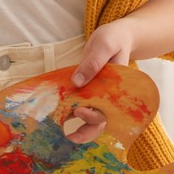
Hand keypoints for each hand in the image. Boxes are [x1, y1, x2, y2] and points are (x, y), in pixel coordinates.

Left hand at [64, 19, 138, 143]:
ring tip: (63, 134)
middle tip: (70, 137)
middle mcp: (107, 95)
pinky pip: (78, 102)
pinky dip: (69, 110)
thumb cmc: (114, 39)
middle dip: (86, 131)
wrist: (115, 36)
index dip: (94, 116)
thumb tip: (76, 82)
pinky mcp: (87, 89)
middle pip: (99, 120)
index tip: (79, 110)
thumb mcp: (104, 46)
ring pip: (89, 116)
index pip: (107, 111)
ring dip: (78, 126)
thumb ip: (93, 63)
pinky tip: (57, 115)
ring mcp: (96, 93)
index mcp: (116, 90)